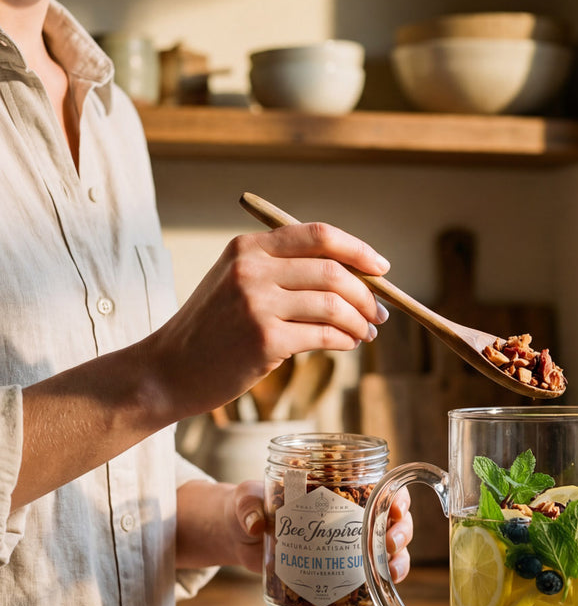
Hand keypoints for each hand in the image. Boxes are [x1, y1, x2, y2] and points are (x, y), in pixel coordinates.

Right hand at [146, 221, 391, 421]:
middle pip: (333, 271)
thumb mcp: (237, 283)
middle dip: (367, 294)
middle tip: (380, 314)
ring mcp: (257, 304)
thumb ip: (284, 271)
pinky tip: (348, 344)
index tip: (382, 268)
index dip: (357, 250)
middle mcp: (251, 269)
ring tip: (367, 333)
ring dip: (360, 321)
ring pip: (334, 304)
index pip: (318, 234)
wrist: (168, 371)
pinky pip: (324, 335)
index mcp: (248, 247)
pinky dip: (345, 340)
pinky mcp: (265, 340)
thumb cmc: (212, 330)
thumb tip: (355, 276)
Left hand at [227, 481, 413, 583]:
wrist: (238, 535)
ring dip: (396, 566)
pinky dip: (373, 602)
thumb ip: (248, 504)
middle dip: (400, 534)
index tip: (394, 510)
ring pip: (388, 555)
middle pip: (393, 523)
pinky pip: (364, 587)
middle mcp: (353, 519)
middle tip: (387, 546)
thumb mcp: (247, 498)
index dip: (397, 498)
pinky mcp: (337, 574)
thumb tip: (254, 524)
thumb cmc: (250, 506)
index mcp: (341, 490)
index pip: (382, 489)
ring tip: (389, 577)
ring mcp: (348, 548)